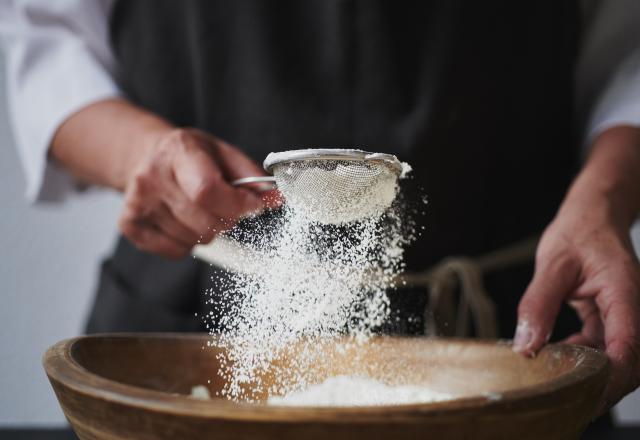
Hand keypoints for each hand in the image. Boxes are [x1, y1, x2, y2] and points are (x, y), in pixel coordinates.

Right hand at [119, 128, 272, 257]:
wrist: (145, 156)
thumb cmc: (190, 156)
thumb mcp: (223, 153)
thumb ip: (252, 177)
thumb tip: (276, 200)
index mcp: (179, 151)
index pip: (208, 191)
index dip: (237, 205)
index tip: (253, 207)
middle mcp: (152, 177)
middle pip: (205, 221)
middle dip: (227, 220)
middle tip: (225, 207)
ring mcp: (137, 203)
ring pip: (194, 239)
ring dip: (207, 231)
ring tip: (199, 209)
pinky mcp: (130, 225)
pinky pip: (176, 251)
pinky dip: (188, 242)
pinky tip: (184, 220)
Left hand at [513, 129, 639, 411]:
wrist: (592, 215)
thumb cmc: (578, 232)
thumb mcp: (552, 264)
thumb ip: (539, 303)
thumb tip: (526, 345)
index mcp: (624, 291)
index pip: (627, 344)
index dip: (612, 376)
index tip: (587, 393)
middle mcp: (632, 307)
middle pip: (630, 360)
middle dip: (604, 385)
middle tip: (568, 399)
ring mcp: (624, 313)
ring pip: (618, 356)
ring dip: (592, 372)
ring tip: (556, 379)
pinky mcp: (612, 317)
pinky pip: (604, 346)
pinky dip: (583, 355)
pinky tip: (557, 355)